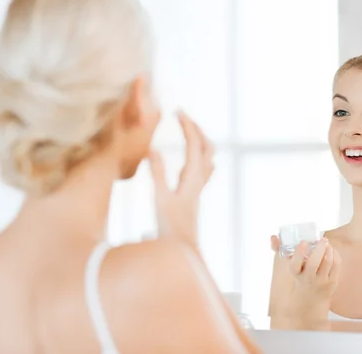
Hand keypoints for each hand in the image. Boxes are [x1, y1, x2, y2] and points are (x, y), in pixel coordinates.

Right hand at [149, 111, 214, 250]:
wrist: (184, 250)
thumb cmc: (171, 229)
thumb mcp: (160, 200)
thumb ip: (157, 174)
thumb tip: (154, 149)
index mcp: (192, 178)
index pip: (194, 144)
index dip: (187, 125)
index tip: (177, 111)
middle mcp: (199, 180)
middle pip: (206, 147)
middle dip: (196, 128)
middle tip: (182, 116)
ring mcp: (198, 188)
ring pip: (207, 157)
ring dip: (200, 140)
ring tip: (187, 130)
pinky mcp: (194, 195)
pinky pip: (203, 170)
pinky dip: (198, 156)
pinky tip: (191, 159)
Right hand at [271, 236, 340, 318]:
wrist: (312, 297)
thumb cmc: (300, 275)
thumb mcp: (291, 264)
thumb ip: (280, 249)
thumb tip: (273, 237)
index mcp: (296, 273)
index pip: (295, 264)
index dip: (299, 253)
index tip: (303, 242)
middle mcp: (308, 279)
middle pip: (313, 264)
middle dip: (319, 249)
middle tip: (322, 239)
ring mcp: (321, 281)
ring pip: (327, 262)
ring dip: (329, 250)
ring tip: (327, 243)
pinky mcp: (332, 282)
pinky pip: (336, 265)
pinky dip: (335, 254)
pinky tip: (332, 250)